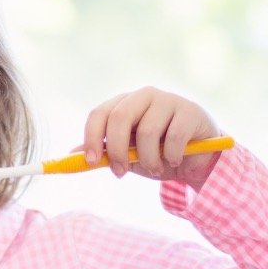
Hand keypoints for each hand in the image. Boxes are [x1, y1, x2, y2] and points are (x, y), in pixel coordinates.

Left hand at [83, 87, 223, 190]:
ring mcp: (168, 100)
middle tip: (120, 172)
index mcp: (123, 104)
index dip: (92, 137)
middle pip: (119, 117)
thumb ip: (102, 153)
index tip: (91, 162)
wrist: (195, 159)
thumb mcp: (126, 156)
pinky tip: (174, 160)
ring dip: (147, 159)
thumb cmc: (156, 154)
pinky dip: (171, 156)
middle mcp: (143, 96)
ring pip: (147, 131)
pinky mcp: (191, 111)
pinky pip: (174, 137)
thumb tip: (72, 154)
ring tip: (153, 169)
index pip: (99, 114)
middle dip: (116, 150)